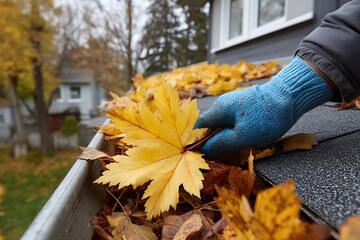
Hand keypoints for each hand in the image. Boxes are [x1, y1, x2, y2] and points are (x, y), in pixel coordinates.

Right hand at [194, 56, 332, 158]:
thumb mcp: (242, 136)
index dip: (195, 141)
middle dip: (211, 142)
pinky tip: (242, 140)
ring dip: (224, 138)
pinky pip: (232, 123)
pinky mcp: (244, 107)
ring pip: (222, 125)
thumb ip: (221, 144)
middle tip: (217, 157)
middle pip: (209, 126)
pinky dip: (233, 133)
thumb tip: (203, 151)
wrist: (291, 97)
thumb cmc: (266, 118)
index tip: (198, 156)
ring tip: (231, 150)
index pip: (198, 126)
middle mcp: (223, 105)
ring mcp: (234, 105)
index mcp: (219, 109)